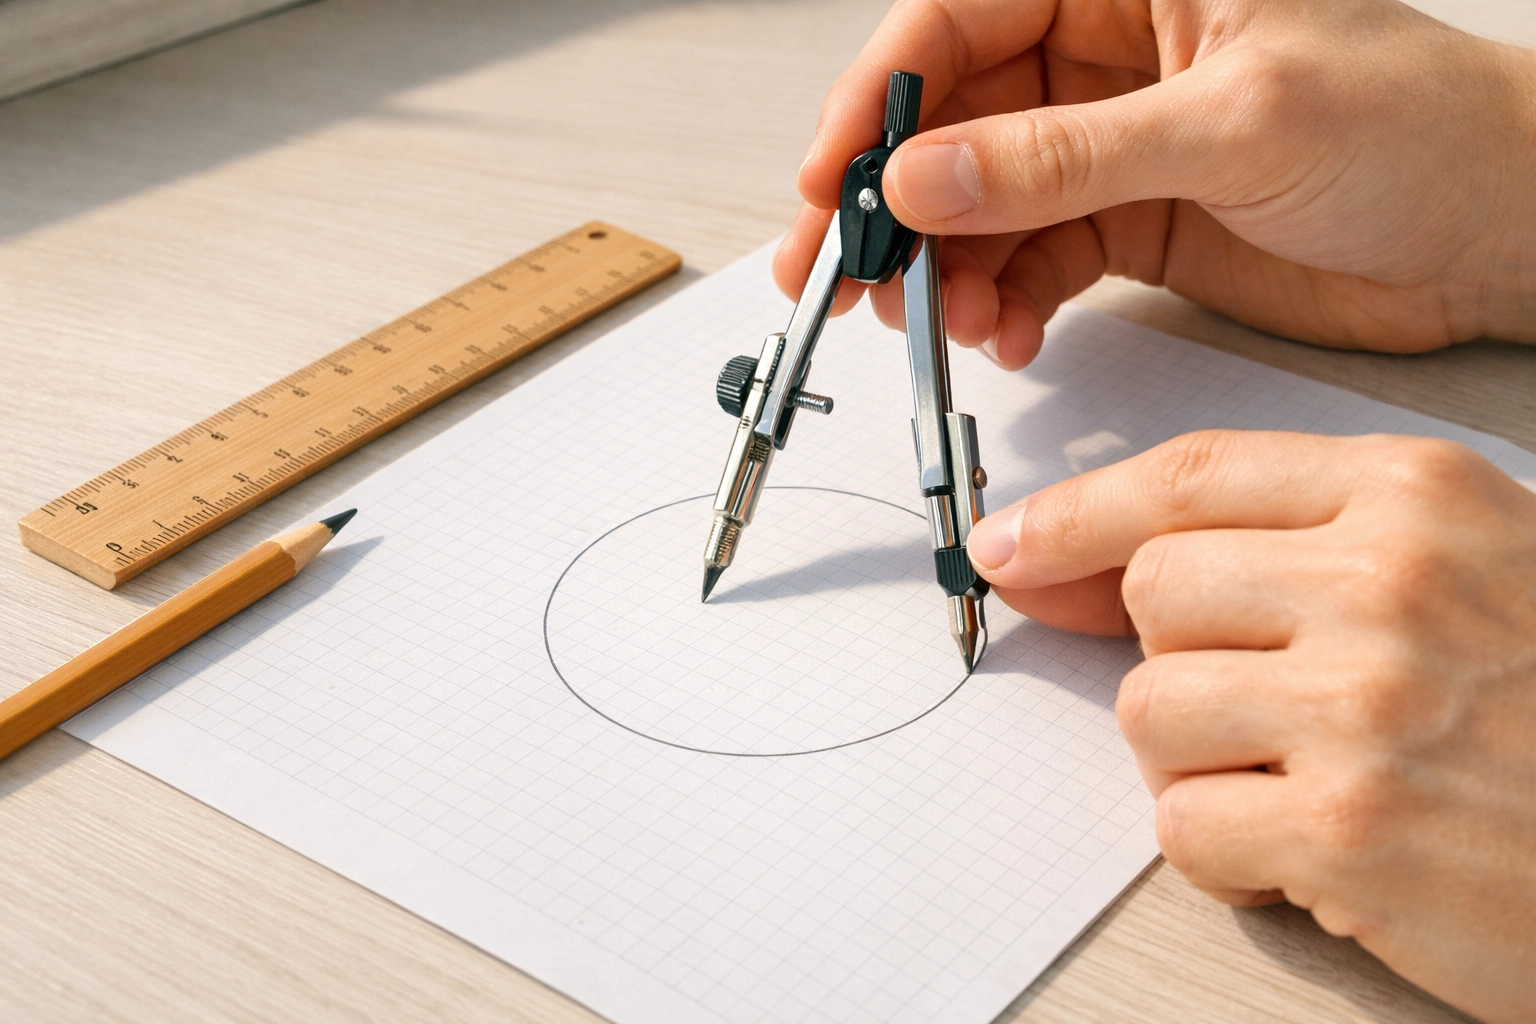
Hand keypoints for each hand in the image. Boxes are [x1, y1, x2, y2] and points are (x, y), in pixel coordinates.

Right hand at [775, 0, 1535, 367]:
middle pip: (953, 122)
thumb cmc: (1420, 129)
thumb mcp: (1230, 125)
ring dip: (947, 269)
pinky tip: (1005, 331)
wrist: (1500, 233)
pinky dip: (1005, 302)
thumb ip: (1065, 155)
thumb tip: (926, 178)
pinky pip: (1030, 260)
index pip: (960, 18)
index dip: (880, 100)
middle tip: (843, 274)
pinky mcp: (1127, 223)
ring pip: (981, 203)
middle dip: (893, 202)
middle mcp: (1107, 56)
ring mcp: (1110, 146)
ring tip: (945, 320)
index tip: (833, 180)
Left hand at [965, 429, 1535, 1022]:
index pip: (1189, 477)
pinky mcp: (1355, 833)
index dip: (1077, 512)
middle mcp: (1388, 583)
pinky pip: (1184, 826)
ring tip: (1303, 780)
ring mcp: (1369, 706)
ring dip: (1199, 761)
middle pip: (1152, 592)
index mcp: (1417, 497)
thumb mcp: (1463, 568)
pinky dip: (1228, 853)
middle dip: (1175, 655)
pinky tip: (1316, 853)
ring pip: (1148, 709)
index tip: (1011, 545)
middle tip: (1263, 706)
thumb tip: (1075, 563)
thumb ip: (1287, 546)